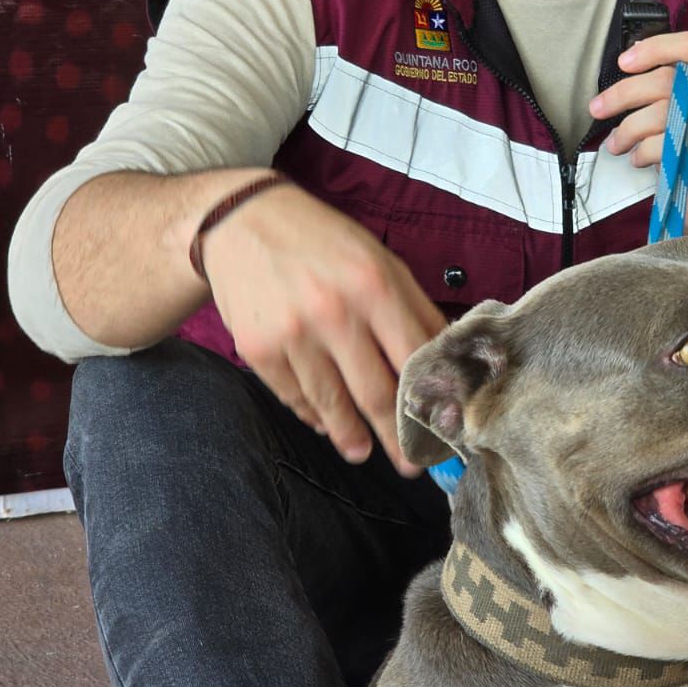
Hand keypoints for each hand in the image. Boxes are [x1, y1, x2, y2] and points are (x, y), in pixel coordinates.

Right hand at [200, 184, 446, 471]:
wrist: (241, 222)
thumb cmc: (323, 242)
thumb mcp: (380, 261)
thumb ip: (415, 309)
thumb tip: (446, 360)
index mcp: (375, 286)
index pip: (414, 360)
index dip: (431, 402)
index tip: (442, 430)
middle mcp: (334, 313)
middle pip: (376, 394)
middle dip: (398, 437)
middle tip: (411, 464)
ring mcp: (293, 335)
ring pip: (332, 405)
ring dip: (352, 437)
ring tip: (363, 452)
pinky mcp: (258, 350)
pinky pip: (294, 398)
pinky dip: (313, 415)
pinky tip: (325, 423)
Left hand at [589, 31, 687, 239]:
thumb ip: (671, 85)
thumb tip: (628, 63)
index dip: (654, 48)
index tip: (623, 63)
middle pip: (669, 80)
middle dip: (623, 94)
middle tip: (597, 109)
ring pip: (663, 113)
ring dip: (627, 129)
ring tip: (615, 143)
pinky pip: (667, 145)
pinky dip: (642, 152)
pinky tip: (637, 159)